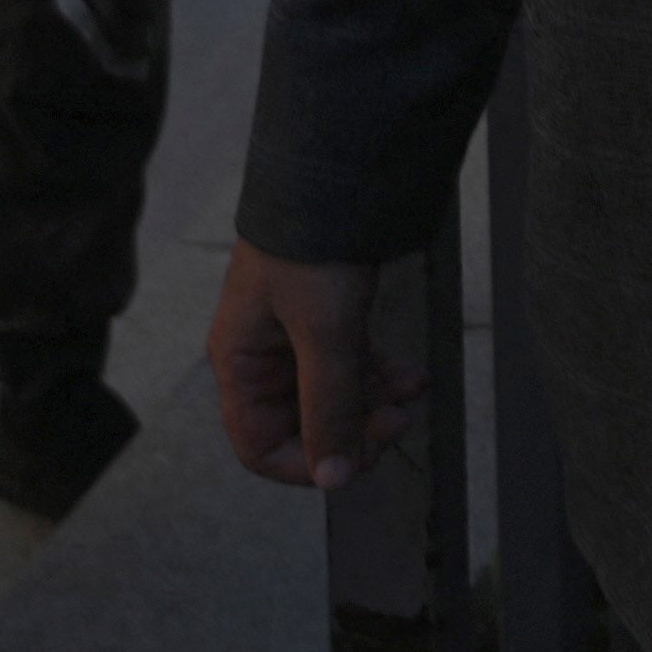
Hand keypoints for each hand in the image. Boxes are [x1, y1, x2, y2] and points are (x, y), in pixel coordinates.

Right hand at [210, 243, 412, 487]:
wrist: (338, 174)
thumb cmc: (310, 245)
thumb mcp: (323, 333)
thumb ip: (329, 409)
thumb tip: (332, 477)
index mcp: (241, 363)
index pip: (259, 445)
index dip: (304, 464)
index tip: (349, 462)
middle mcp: (263, 355)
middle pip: (303, 424)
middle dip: (351, 430)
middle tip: (392, 423)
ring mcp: (297, 337)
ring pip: (334, 396)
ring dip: (372, 402)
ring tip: (408, 394)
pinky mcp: (327, 319)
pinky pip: (352, 366)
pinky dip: (381, 375)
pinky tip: (410, 374)